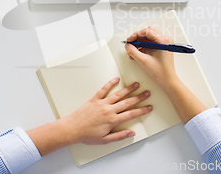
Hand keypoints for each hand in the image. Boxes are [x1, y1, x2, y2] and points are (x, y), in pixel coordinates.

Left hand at [27, 77, 152, 155]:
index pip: (131, 114)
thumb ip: (119, 136)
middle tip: (147, 93)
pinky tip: (116, 79)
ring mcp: (102, 103)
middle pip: (127, 102)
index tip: (149, 107)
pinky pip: (104, 89)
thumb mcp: (105, 140)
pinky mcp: (94, 99)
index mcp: (112, 120)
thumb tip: (132, 133)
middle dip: (139, 97)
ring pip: (118, 94)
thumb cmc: (87, 136)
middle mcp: (109, 110)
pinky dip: (110, 84)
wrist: (72, 129)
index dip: (142, 110)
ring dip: (128, 89)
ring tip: (136, 85)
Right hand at [125, 27, 207, 123]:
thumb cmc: (161, 72)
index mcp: (163, 41)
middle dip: (137, 38)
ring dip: (139, 43)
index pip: (147, 32)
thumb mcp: (143, 61)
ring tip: (132, 51)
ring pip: (148, 39)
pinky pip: (150, 44)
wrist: (168, 81)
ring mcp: (164, 44)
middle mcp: (165, 41)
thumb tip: (128, 46)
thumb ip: (133, 51)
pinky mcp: (161, 49)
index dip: (136, 35)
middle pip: (148, 33)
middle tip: (130, 44)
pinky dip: (143, 47)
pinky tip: (136, 54)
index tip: (129, 40)